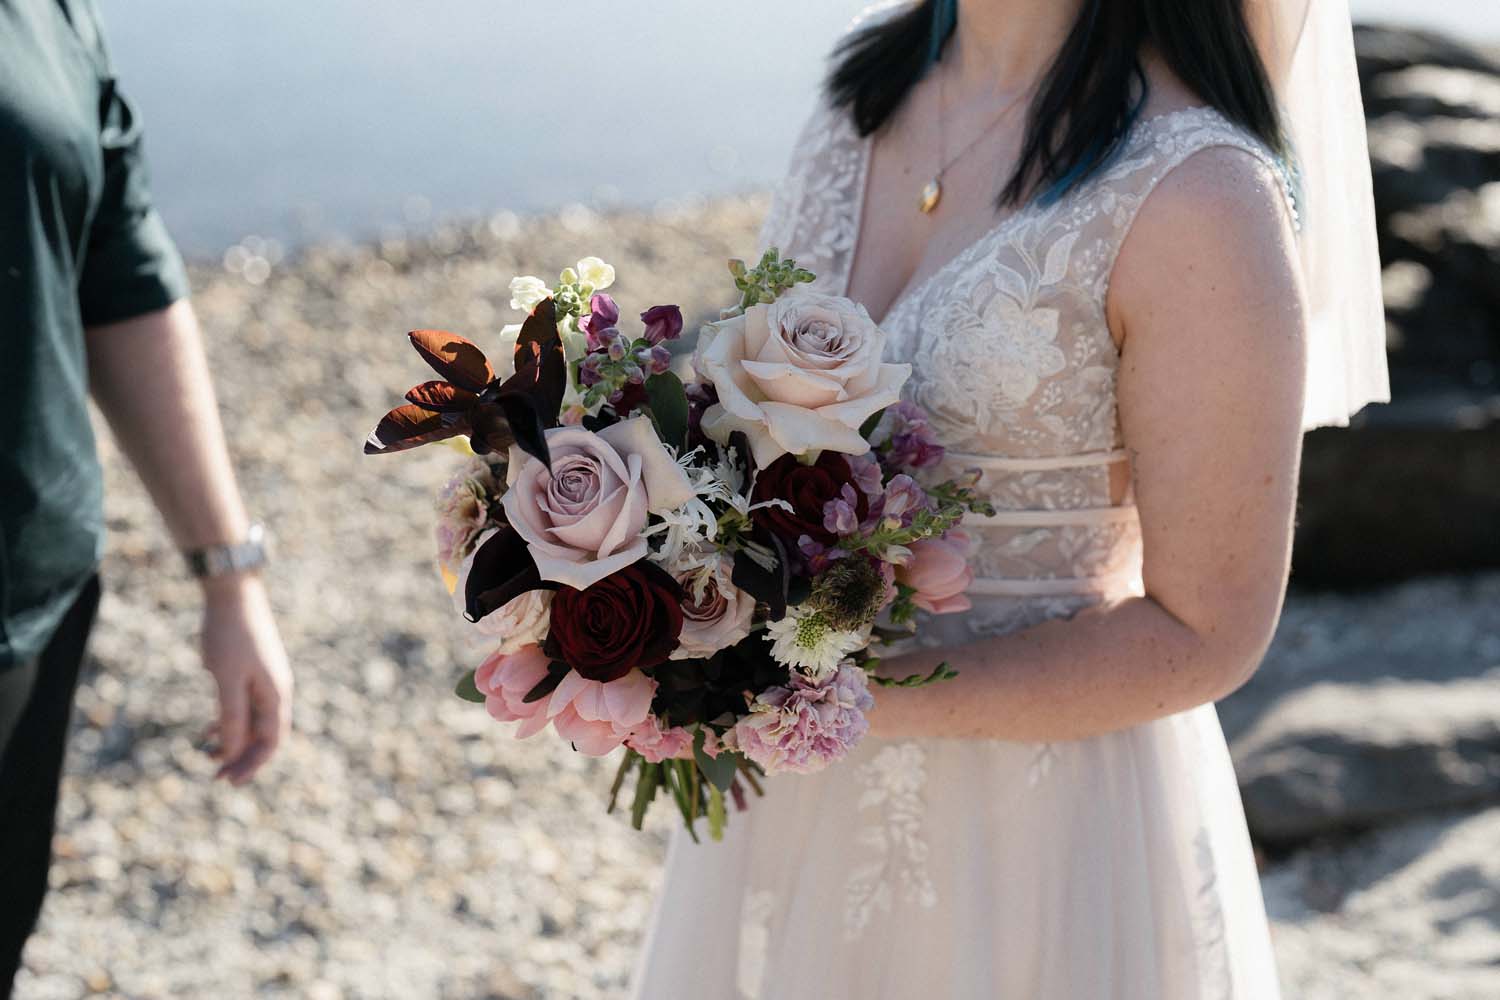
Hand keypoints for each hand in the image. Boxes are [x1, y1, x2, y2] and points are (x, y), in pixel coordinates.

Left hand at [200, 575, 291, 783]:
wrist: (233, 594)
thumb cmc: (230, 635)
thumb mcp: (227, 679)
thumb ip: (232, 717)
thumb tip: (232, 752)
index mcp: (275, 694)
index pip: (271, 741)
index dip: (252, 764)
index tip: (228, 781)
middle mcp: (275, 690)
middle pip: (263, 735)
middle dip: (241, 757)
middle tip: (215, 775)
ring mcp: (265, 680)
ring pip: (253, 722)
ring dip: (234, 741)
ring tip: (207, 754)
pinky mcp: (252, 671)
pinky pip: (245, 706)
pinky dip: (229, 721)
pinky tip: (210, 727)